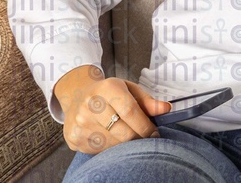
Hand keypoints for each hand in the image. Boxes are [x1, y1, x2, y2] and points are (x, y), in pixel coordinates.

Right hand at [54, 64, 171, 153]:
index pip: (130, 111)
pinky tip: (109, 135)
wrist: (77, 96)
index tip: (155, 133)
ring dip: (125, 143)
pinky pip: (101, 150)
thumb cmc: (108, 93)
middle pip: (123, 132)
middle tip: (144, 136)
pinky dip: (111, 146)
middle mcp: (90, 105)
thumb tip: (166, 109)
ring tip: (125, 132)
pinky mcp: (74, 138)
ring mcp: (80, 123)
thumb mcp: (128, 89)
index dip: (145, 125)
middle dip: (138, 137)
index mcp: (107, 88)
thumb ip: (148, 101)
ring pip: (113, 144)